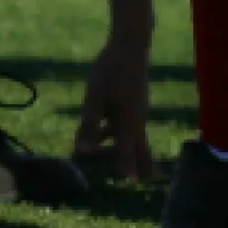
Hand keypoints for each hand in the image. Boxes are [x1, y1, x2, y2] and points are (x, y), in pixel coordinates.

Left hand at [72, 32, 154, 181]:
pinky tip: (103, 132)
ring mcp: (138, 109)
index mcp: (129, 121)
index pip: (127, 151)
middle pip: (141, 147)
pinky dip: (117, 133)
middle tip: (145, 179)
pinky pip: (128, 123)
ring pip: (133, 135)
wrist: (131, 44)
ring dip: (124, 148)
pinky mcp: (134, 101)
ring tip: (115, 160)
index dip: (127, 167)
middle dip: (140, 163)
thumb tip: (82, 151)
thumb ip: (88, 125)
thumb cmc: (110, 69)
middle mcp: (137, 118)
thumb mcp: (94, 98)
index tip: (130, 183)